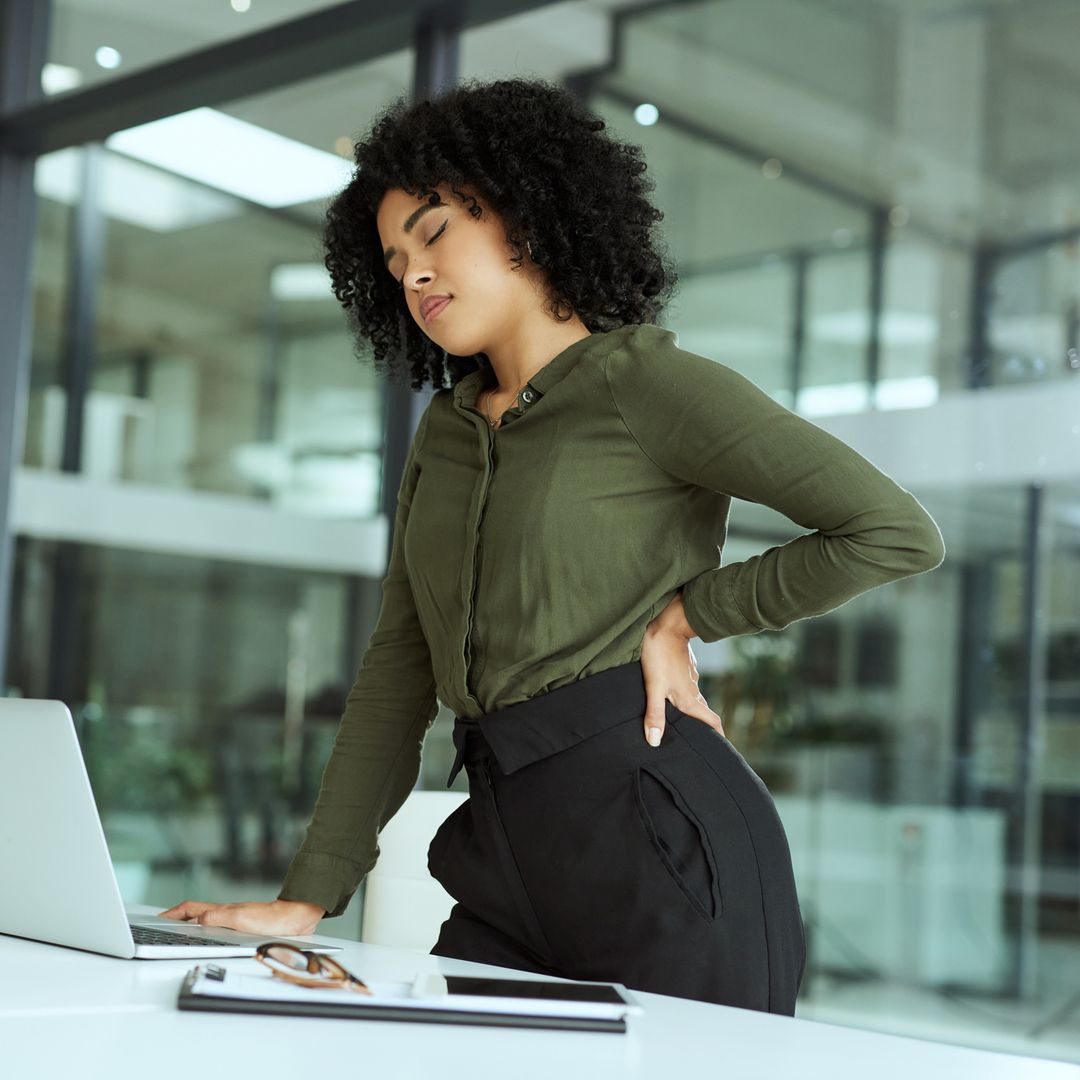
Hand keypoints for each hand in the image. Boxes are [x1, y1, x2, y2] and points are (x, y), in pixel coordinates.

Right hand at [158, 898, 325, 937]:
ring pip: (206, 920)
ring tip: (179, 932)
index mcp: (222, 911)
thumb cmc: (274, 920)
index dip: (172, 914)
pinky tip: (208, 938)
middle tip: (163, 925)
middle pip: (195, 913)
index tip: (157, 920)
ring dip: (190, 924)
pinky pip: (218, 929)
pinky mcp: (245, 928)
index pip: (190, 908)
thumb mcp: (242, 920)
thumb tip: (197, 919)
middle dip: (176, 918)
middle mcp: (226, 913)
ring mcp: (235, 920)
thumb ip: (219, 918)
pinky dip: (206, 932)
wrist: (298, 919)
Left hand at [640, 592, 724, 746]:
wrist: (667, 624)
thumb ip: (655, 714)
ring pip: (695, 700)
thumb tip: (654, 742)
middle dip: (705, 729)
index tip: (722, 752)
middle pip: (704, 714)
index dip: (718, 738)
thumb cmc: (659, 655)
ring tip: (684, 724)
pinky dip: (684, 696)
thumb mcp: (654, 686)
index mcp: (689, 699)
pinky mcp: (684, 668)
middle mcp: (693, 691)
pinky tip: (674, 698)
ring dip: (693, 713)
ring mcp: (690, 678)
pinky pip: (687, 687)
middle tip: (702, 742)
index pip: (712, 722)